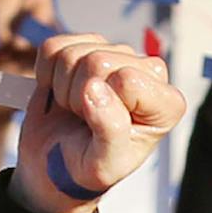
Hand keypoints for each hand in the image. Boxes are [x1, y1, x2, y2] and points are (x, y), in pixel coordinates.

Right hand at [10, 35, 182, 212]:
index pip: (128, 80)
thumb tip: (95, 88)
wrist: (57, 165)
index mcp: (166, 104)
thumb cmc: (88, 166)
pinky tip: (59, 92)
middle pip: (98, 60)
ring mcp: (116, 55)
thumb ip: (110, 131)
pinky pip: (52, 47)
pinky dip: (45, 74)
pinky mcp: (85, 45)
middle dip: (78, 96)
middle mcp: (147, 73)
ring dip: (62, 88)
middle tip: (84, 120)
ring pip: (73, 53)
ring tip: (75, 110)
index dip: (103, 106)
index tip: (101, 129)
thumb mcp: (104, 165)